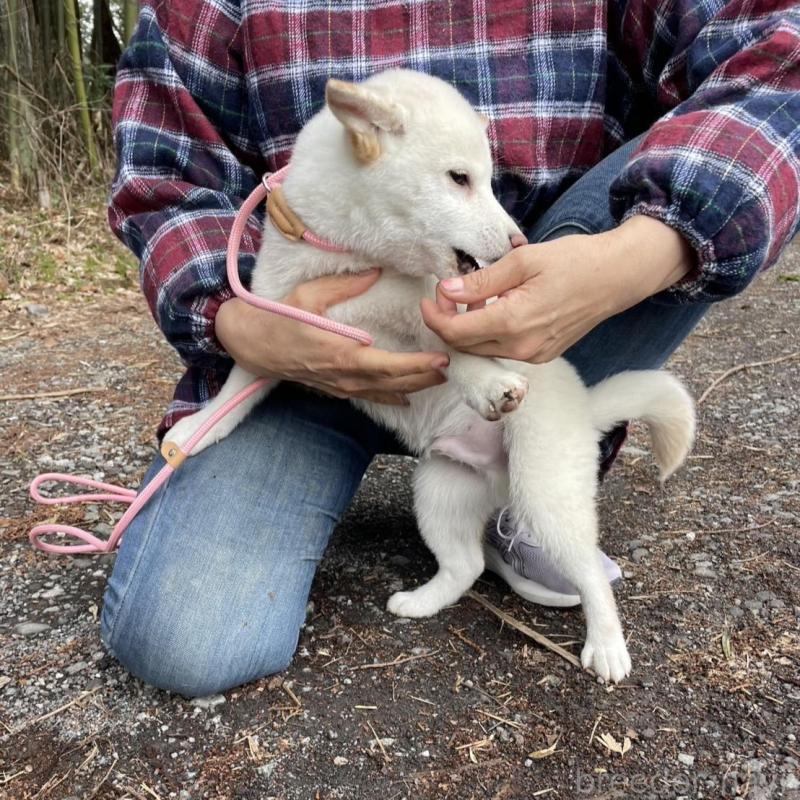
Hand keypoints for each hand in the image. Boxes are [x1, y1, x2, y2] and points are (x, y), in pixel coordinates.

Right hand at [216, 269, 448, 404]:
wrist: (252, 344)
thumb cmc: (279, 318)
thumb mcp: (309, 295)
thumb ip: (344, 285)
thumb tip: (375, 271)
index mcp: (342, 354)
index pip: (389, 367)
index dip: (418, 366)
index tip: (442, 359)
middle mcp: (345, 376)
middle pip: (394, 383)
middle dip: (425, 377)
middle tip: (452, 367)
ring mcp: (340, 386)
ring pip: (385, 393)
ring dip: (413, 386)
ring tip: (439, 378)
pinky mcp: (335, 388)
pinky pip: (369, 397)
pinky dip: (391, 397)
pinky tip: (406, 396)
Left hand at [421, 216, 693, 362]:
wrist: (617, 277)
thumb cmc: (574, 261)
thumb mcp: (522, 261)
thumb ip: (481, 281)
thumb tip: (447, 290)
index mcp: (513, 322)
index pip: (456, 333)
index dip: (434, 317)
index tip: (430, 297)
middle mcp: (521, 347)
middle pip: (465, 346)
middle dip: (448, 322)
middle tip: (448, 293)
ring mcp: (533, 355)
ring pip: (483, 350)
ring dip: (469, 328)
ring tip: (476, 297)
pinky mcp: (541, 355)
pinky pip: (502, 350)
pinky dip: (489, 333)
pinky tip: (497, 308)